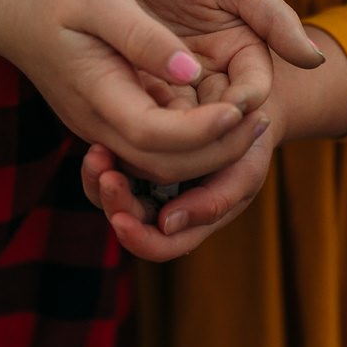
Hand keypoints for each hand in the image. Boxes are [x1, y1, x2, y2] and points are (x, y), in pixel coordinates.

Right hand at [0, 0, 263, 183]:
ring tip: (251, 120)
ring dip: (209, 151)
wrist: (8, 3)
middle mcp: (98, 122)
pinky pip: (153, 147)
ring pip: (162, 163)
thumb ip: (144, 38)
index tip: (243, 107)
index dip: (205, 130)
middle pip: (165, 164)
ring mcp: (101, 125)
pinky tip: (223, 116)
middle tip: (262, 121)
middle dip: (218, 150)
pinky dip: (190, 141)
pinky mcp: (108, 116)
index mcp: (98, 94)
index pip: (158, 136)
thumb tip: (191, 69)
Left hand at [79, 92, 282, 260]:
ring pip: (112, 197)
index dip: (138, 238)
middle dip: (113, 203)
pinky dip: (102, 162)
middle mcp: (165, 206)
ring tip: (97, 157)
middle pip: (129, 221)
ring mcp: (147, 181)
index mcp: (193, 220)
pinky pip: (111, 166)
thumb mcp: (244, 172)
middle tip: (106, 178)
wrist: (244, 101)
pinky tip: (98, 145)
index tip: (121, 219)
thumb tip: (167, 224)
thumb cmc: (249, 142)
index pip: (159, 245)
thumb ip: (214, 202)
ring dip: (100, 183)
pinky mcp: (135, 155)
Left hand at [85, 0, 323, 115]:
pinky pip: (146, 118)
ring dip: (173, 135)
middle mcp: (214, 76)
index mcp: (244, 53)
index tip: (232, 109)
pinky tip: (128, 128)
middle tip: (189, 136)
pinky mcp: (141, 92)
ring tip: (157, 135)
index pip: (254, 90)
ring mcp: (177, 87)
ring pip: (184, 127)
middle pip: (221, 120)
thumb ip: (273, 17)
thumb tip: (315, 60)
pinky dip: (141, 125)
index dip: (245, 103)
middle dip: (209, 132)